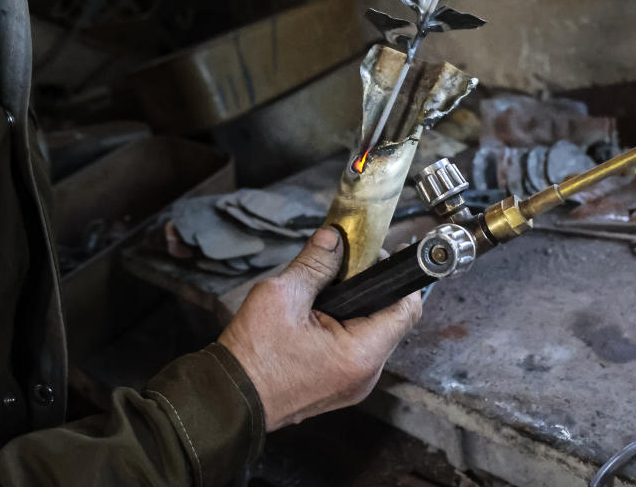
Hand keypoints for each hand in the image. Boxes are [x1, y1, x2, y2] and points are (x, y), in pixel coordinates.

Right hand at [218, 228, 422, 430]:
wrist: (228, 399)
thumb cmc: (253, 356)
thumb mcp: (282, 296)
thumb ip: (315, 264)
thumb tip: (334, 237)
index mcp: (361, 354)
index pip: (407, 308)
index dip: (398, 276)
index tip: (386, 254)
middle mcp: (367, 374)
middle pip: (391, 319)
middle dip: (373, 287)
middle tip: (349, 264)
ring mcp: (355, 384)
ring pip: (373, 334)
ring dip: (359, 307)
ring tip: (331, 286)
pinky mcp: (340, 386)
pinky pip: (357, 349)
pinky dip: (347, 326)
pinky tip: (324, 312)